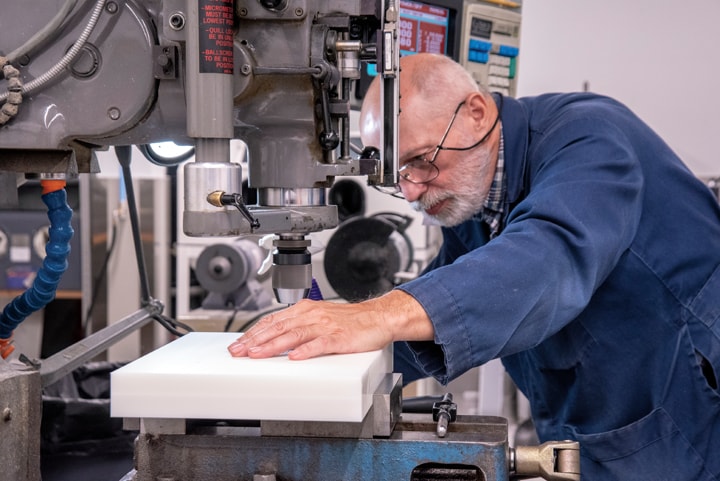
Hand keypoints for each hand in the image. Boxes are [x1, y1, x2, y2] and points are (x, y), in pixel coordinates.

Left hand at [227, 289, 433, 359]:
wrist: (378, 317)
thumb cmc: (349, 321)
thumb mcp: (319, 318)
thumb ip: (298, 326)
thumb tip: (274, 339)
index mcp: (305, 310)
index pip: (273, 320)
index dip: (254, 332)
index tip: (238, 344)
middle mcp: (312, 315)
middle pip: (279, 327)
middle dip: (256, 340)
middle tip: (238, 352)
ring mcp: (326, 326)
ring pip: (295, 335)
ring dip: (273, 345)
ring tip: (257, 354)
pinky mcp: (340, 337)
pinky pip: (321, 344)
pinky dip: (307, 351)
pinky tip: (295, 357)